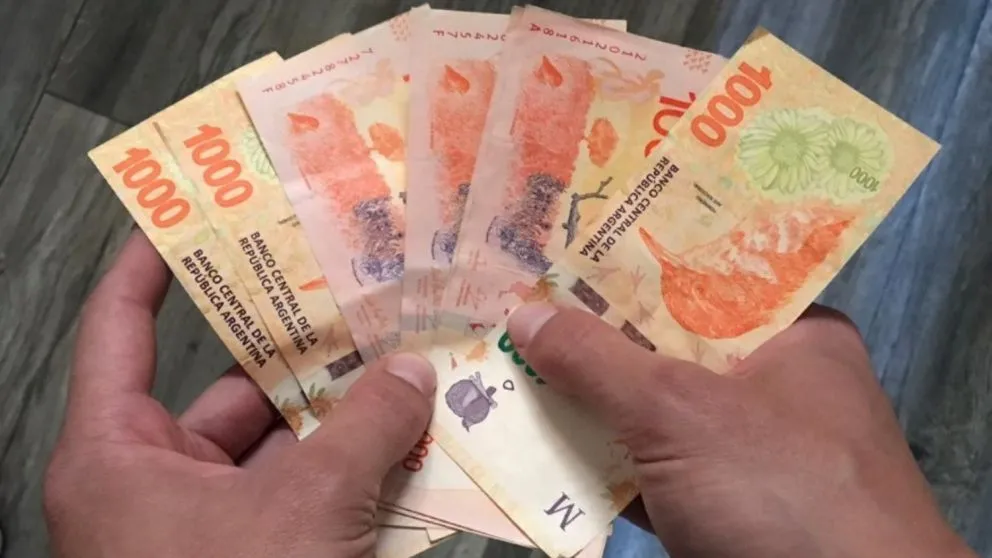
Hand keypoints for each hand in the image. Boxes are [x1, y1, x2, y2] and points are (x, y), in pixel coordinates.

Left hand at [44, 231, 436, 557]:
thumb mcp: (302, 512)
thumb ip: (364, 431)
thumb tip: (414, 372)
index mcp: (118, 452)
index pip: (121, 326)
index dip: (152, 260)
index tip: (197, 213)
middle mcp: (153, 482)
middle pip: (228, 387)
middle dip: (302, 352)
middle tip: (361, 300)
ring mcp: (204, 525)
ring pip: (278, 447)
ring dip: (344, 417)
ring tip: (407, 366)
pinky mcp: (251, 557)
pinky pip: (301, 496)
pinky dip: (350, 473)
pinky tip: (409, 443)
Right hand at [508, 303, 975, 557]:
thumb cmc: (777, 487)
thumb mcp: (678, 410)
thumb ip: (597, 360)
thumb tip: (525, 314)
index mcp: (795, 336)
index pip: (706, 277)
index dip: (632, 264)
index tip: (564, 250)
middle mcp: (779, 387)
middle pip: (671, 347)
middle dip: (597, 338)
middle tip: (522, 305)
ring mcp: (754, 455)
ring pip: (659, 414)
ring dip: (593, 404)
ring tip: (513, 366)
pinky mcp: (730, 512)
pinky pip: (656, 472)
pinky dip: (606, 466)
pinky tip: (541, 446)